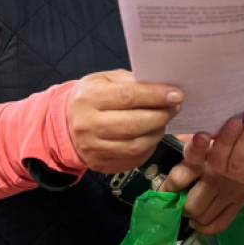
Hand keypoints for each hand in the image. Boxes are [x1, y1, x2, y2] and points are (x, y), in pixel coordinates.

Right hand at [66, 69, 182, 173]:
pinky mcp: (101, 164)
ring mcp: (93, 148)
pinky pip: (133, 159)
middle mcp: (88, 124)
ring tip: (164, 121)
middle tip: (175, 108)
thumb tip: (162, 87)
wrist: (67, 125)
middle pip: (133, 124)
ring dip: (157, 133)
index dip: (155, 96)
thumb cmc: (92, 96)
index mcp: (89, 97)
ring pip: (136, 145)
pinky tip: (152, 135)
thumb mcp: (105, 80)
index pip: (127, 97)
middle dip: (161, 116)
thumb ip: (131, 81)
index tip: (177, 95)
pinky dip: (149, 147)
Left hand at [160, 137, 243, 234]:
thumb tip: (170, 163)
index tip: (164, 192)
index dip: (169, 188)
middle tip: (179, 202)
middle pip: (191, 205)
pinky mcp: (239, 202)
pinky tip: (200, 221)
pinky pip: (220, 223)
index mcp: (204, 158)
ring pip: (203, 216)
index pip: (180, 178)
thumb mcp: (207, 136)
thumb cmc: (227, 138)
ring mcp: (228, 192)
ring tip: (190, 209)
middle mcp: (215, 177)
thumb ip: (189, 145)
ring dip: (193, 216)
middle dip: (181, 207)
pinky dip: (206, 227)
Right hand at [199, 101, 243, 187]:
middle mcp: (227, 164)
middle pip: (217, 161)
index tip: (202, 136)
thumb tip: (200, 122)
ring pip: (238, 162)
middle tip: (235, 121)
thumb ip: (220, 120)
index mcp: (214, 148)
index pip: (195, 155)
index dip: (195, 149)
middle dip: (226, 139)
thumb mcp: (238, 111)